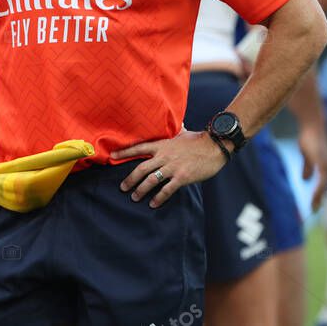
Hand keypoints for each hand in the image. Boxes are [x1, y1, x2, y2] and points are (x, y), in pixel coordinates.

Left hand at [113, 130, 228, 208]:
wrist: (215, 147)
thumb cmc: (199, 140)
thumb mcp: (182, 133)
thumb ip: (175, 131)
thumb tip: (177, 122)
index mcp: (162, 145)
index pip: (139, 148)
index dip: (124, 153)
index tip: (112, 157)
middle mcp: (164, 156)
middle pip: (141, 168)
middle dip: (130, 179)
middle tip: (123, 188)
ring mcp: (173, 167)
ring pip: (151, 180)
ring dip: (141, 190)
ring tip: (135, 197)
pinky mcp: (182, 177)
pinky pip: (166, 190)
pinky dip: (158, 198)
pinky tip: (153, 204)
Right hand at [297, 118, 326, 211]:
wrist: (312, 123)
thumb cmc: (309, 136)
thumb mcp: (306, 154)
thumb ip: (307, 167)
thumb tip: (305, 180)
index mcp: (326, 165)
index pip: (323, 183)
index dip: (319, 195)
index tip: (314, 206)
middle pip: (324, 188)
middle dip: (318, 200)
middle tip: (312, 212)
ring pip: (323, 188)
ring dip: (317, 199)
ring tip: (311, 209)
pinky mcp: (324, 164)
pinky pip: (321, 183)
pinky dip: (317, 192)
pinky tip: (312, 199)